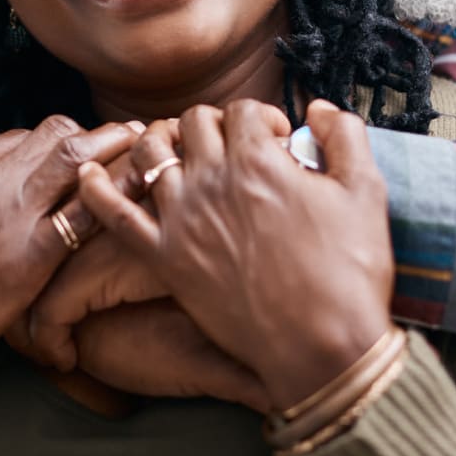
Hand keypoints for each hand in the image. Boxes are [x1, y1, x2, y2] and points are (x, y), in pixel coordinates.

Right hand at [0, 117, 138, 455]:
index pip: (22, 136)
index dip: (58, 141)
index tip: (81, 150)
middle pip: (56, 133)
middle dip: (96, 132)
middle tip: (130, 135)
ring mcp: (10, 213)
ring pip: (76, 155)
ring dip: (116, 146)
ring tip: (147, 148)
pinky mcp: (29, 255)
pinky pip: (86, 212)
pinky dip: (117, 194)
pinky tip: (142, 192)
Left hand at [77, 99, 394, 410]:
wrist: (323, 347)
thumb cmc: (349, 270)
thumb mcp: (366, 191)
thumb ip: (345, 135)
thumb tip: (317, 108)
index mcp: (259, 160)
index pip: (244, 110)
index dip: (264, 118)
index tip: (279, 141)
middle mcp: (213, 180)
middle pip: (194, 121)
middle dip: (216, 123)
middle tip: (233, 147)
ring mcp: (183, 219)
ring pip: (150, 155)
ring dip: (162, 141)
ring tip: (178, 150)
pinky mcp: (166, 259)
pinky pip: (116, 216)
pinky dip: (97, 190)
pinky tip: (88, 172)